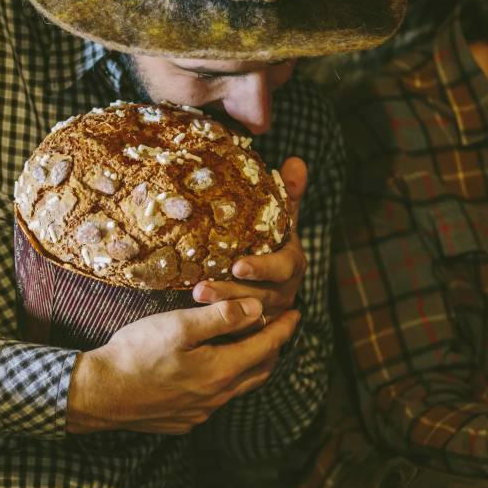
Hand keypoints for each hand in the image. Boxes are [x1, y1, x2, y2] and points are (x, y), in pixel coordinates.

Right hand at [66, 298, 299, 434]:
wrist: (100, 394)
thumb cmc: (137, 354)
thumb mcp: (179, 326)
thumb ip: (220, 317)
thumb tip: (256, 308)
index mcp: (221, 370)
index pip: (266, 346)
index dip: (284, 328)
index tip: (297, 313)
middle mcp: (217, 396)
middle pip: (260, 370)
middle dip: (274, 347)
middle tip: (279, 327)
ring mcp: (201, 412)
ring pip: (239, 387)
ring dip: (252, 365)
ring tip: (253, 346)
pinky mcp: (184, 420)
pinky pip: (217, 399)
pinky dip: (227, 380)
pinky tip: (215, 370)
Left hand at [192, 156, 307, 317]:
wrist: (266, 273)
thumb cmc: (271, 238)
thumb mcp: (281, 217)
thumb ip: (288, 194)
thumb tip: (297, 160)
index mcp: (291, 263)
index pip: (281, 269)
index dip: (261, 268)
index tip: (238, 265)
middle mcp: (282, 290)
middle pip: (258, 296)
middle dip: (230, 293)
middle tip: (201, 289)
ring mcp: (266, 310)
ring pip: (244, 314)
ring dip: (218, 307)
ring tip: (193, 296)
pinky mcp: (250, 324)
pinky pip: (234, 326)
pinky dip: (215, 321)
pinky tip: (190, 314)